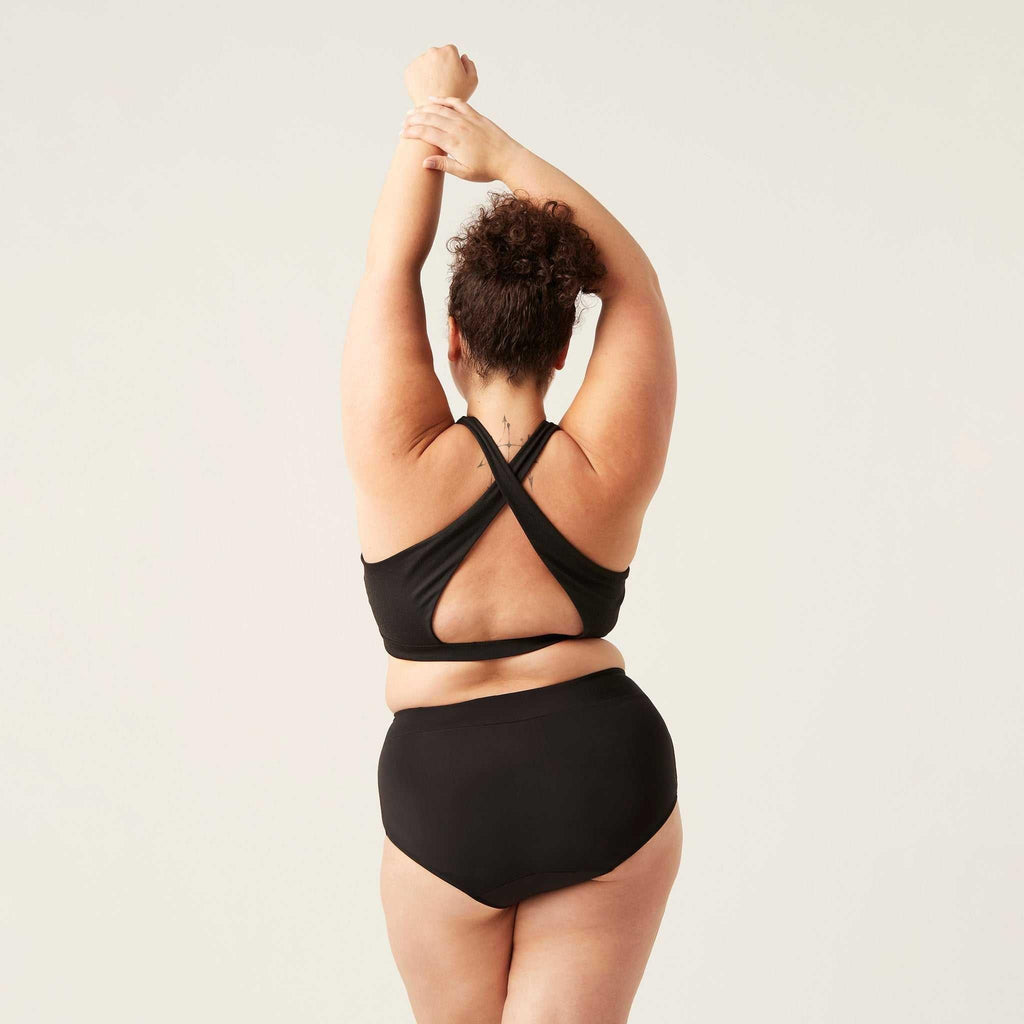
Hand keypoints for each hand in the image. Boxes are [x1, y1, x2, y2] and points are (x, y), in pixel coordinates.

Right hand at [401, 97, 522, 181]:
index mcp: (454, 142)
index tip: (402, 134)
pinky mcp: (474, 115)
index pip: (426, 133)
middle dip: (414, 119)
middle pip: (430, 118)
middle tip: (403, 122)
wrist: (508, 159)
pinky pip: (456, 103)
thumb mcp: (464, 172)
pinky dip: (443, 100)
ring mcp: (467, 119)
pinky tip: (433, 99)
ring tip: (413, 111)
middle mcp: (458, 127)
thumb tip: (424, 162)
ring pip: (440, 109)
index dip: (412, 132)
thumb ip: (444, 165)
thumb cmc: (487, 169)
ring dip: (424, 109)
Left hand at [403, 45, 476, 105]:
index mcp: (449, 51)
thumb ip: (470, 65)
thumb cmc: (455, 96)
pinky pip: (416, 72)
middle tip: (443, 83)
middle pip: (437, 56)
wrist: (436, 109)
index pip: (451, 52)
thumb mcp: (472, 81)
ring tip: (434, 87)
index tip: (452, 76)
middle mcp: (433, 51)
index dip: (453, 65)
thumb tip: (463, 57)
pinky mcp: (409, 70)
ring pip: (425, 64)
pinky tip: (426, 89)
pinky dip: (420, 79)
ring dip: (429, 72)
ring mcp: (419, 60)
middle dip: (440, 66)